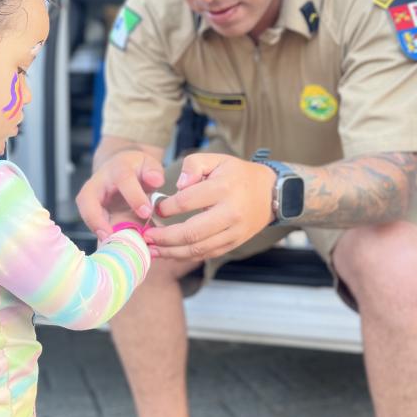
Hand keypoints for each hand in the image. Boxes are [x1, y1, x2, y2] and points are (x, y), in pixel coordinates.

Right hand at [76, 150, 164, 240]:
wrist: (122, 169)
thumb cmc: (138, 170)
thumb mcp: (149, 166)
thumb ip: (154, 172)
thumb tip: (156, 180)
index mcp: (119, 168)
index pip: (123, 179)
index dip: (134, 196)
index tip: (146, 212)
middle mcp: (99, 181)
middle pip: (87, 197)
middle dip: (97, 218)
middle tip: (111, 235)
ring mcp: (90, 195)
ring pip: (84, 211)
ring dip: (95, 229)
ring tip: (109, 244)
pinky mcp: (89, 209)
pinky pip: (90, 222)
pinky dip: (99, 234)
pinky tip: (111, 246)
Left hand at [144, 153, 275, 260]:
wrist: (270, 193)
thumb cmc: (238, 174)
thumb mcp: (217, 159)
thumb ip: (194, 165)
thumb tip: (178, 186)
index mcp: (223, 189)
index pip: (187, 202)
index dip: (166, 208)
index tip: (156, 209)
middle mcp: (229, 213)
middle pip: (190, 233)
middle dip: (164, 237)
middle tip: (146, 236)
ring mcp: (233, 232)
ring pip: (197, 249)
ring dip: (171, 252)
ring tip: (151, 249)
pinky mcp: (233, 244)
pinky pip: (206, 254)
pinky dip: (185, 256)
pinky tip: (170, 253)